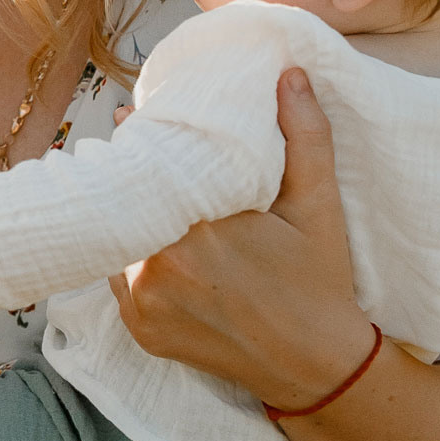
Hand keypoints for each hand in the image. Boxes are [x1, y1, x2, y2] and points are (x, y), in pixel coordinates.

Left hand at [110, 69, 371, 409]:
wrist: (316, 366)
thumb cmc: (319, 281)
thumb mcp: (319, 206)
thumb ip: (305, 136)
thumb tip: (290, 74)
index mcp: (200, 228)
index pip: (153, 166)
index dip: (141, 139)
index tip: (132, 115)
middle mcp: (160, 266)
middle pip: (130, 201)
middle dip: (132, 175)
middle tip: (130, 146)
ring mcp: (144, 302)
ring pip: (120, 238)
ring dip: (127, 217)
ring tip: (136, 192)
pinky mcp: (140, 330)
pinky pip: (119, 278)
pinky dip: (129, 257)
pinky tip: (145, 239)